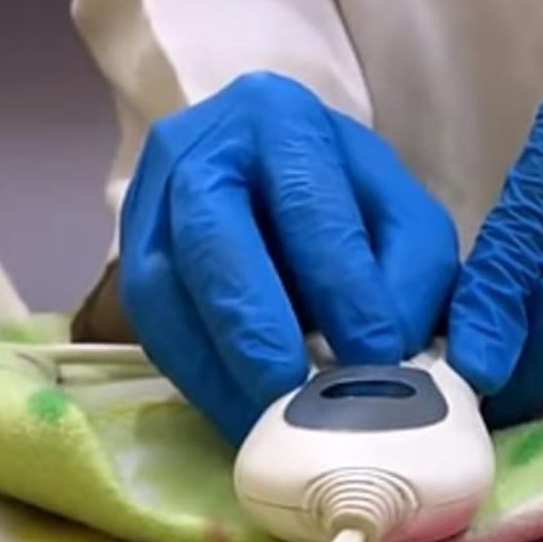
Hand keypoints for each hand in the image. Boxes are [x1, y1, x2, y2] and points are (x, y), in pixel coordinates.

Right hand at [120, 71, 458, 442]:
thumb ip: (414, 275)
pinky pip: (152, 326)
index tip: (374, 355)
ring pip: (165, 289)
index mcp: (281, 121)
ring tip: (271, 421)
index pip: (308, 204)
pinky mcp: (128, 259)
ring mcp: (149, 202)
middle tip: (298, 393)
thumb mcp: (404, 218)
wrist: (271, 173)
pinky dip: (200, 379)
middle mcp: (200, 150)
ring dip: (220, 366)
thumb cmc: (351, 200)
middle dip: (257, 326)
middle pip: (214, 241)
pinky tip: (242, 416)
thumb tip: (392, 354)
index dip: (342, 285)